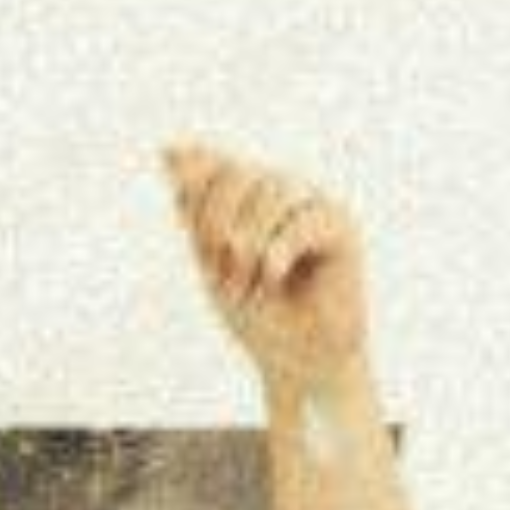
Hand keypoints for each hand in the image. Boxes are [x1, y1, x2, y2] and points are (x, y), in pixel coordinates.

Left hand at [164, 142, 372, 388]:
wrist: (299, 361)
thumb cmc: (257, 315)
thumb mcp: (211, 258)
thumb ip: (194, 206)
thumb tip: (168, 148)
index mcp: (249, 197)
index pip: (215, 167)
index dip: (199, 195)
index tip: (202, 246)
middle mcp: (282, 192)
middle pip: (238, 174)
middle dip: (218, 225)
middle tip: (221, 275)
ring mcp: (312, 204)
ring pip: (271, 193)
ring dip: (249, 245)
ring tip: (247, 285)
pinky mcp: (341, 226)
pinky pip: (303, 219)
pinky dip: (279, 250)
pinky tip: (273, 276)